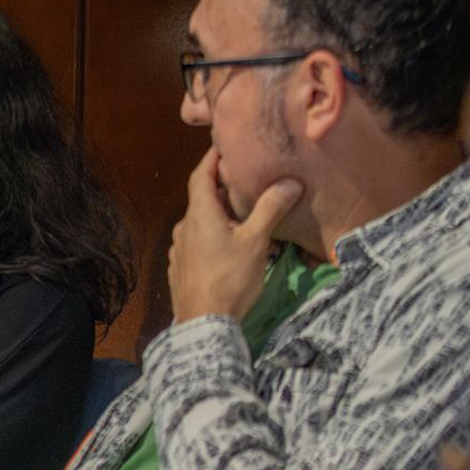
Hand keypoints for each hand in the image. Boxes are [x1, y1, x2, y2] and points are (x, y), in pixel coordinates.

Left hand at [168, 150, 301, 322]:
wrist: (203, 323)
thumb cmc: (230, 278)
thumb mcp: (256, 241)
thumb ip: (270, 209)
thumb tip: (289, 182)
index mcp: (199, 214)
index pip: (201, 176)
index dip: (212, 159)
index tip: (225, 146)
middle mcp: (185, 227)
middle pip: (203, 199)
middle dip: (224, 189)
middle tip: (247, 180)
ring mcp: (180, 249)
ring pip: (202, 222)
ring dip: (222, 214)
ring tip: (247, 212)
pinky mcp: (182, 267)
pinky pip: (200, 242)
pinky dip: (216, 234)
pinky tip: (233, 244)